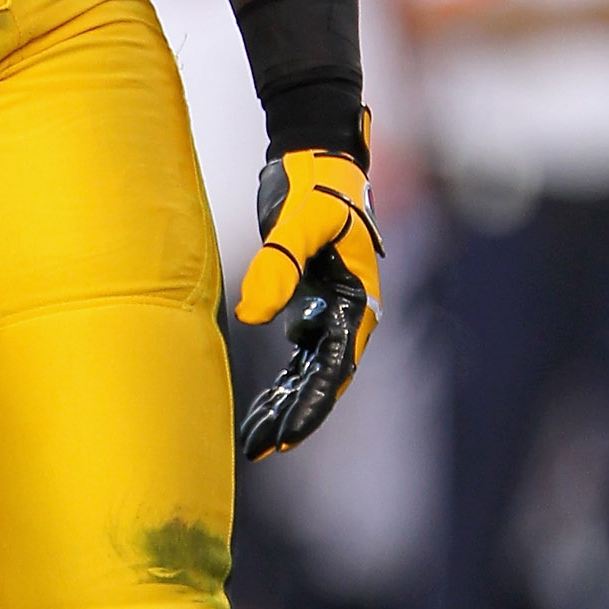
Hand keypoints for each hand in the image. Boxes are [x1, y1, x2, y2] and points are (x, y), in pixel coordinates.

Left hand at [234, 145, 380, 455]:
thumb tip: (251, 317)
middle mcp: (349, 315)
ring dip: (283, 406)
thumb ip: (278, 265)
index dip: (311, 406)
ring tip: (253, 441)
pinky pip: (297, 358)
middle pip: (322, 381)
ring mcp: (330, 312)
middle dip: (293, 417)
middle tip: (258, 450)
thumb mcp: (299, 220)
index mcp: (357, 302)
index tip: (285, 437)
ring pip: (308, 375)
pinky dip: (280, 383)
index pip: (334, 369)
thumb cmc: (317, 185)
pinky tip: (258, 408)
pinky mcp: (310, 304)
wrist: (318, 158)